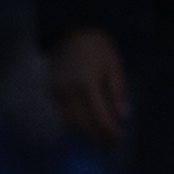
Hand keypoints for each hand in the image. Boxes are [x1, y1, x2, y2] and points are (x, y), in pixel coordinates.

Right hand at [49, 28, 129, 144]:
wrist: (68, 29)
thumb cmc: (96, 45)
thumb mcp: (113, 64)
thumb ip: (117, 91)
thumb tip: (122, 116)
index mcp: (87, 84)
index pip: (99, 118)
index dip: (109, 133)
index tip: (117, 140)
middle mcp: (68, 92)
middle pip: (83, 125)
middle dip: (97, 137)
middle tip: (110, 144)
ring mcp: (57, 93)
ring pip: (70, 123)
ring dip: (85, 133)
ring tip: (99, 137)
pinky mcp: (51, 92)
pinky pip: (62, 115)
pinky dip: (74, 124)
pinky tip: (85, 125)